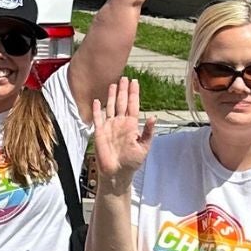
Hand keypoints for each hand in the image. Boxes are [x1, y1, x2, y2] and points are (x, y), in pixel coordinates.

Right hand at [89, 75, 154, 189]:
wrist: (117, 173)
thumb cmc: (131, 162)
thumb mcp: (144, 147)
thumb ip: (147, 132)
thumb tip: (153, 117)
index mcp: (131, 125)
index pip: (133, 105)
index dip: (133, 94)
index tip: (135, 82)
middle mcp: (120, 123)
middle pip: (121, 103)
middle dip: (123, 90)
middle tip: (124, 78)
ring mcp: (110, 127)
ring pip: (110, 107)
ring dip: (111, 96)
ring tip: (113, 84)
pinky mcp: (99, 132)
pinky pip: (97, 118)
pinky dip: (97, 109)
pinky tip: (97, 101)